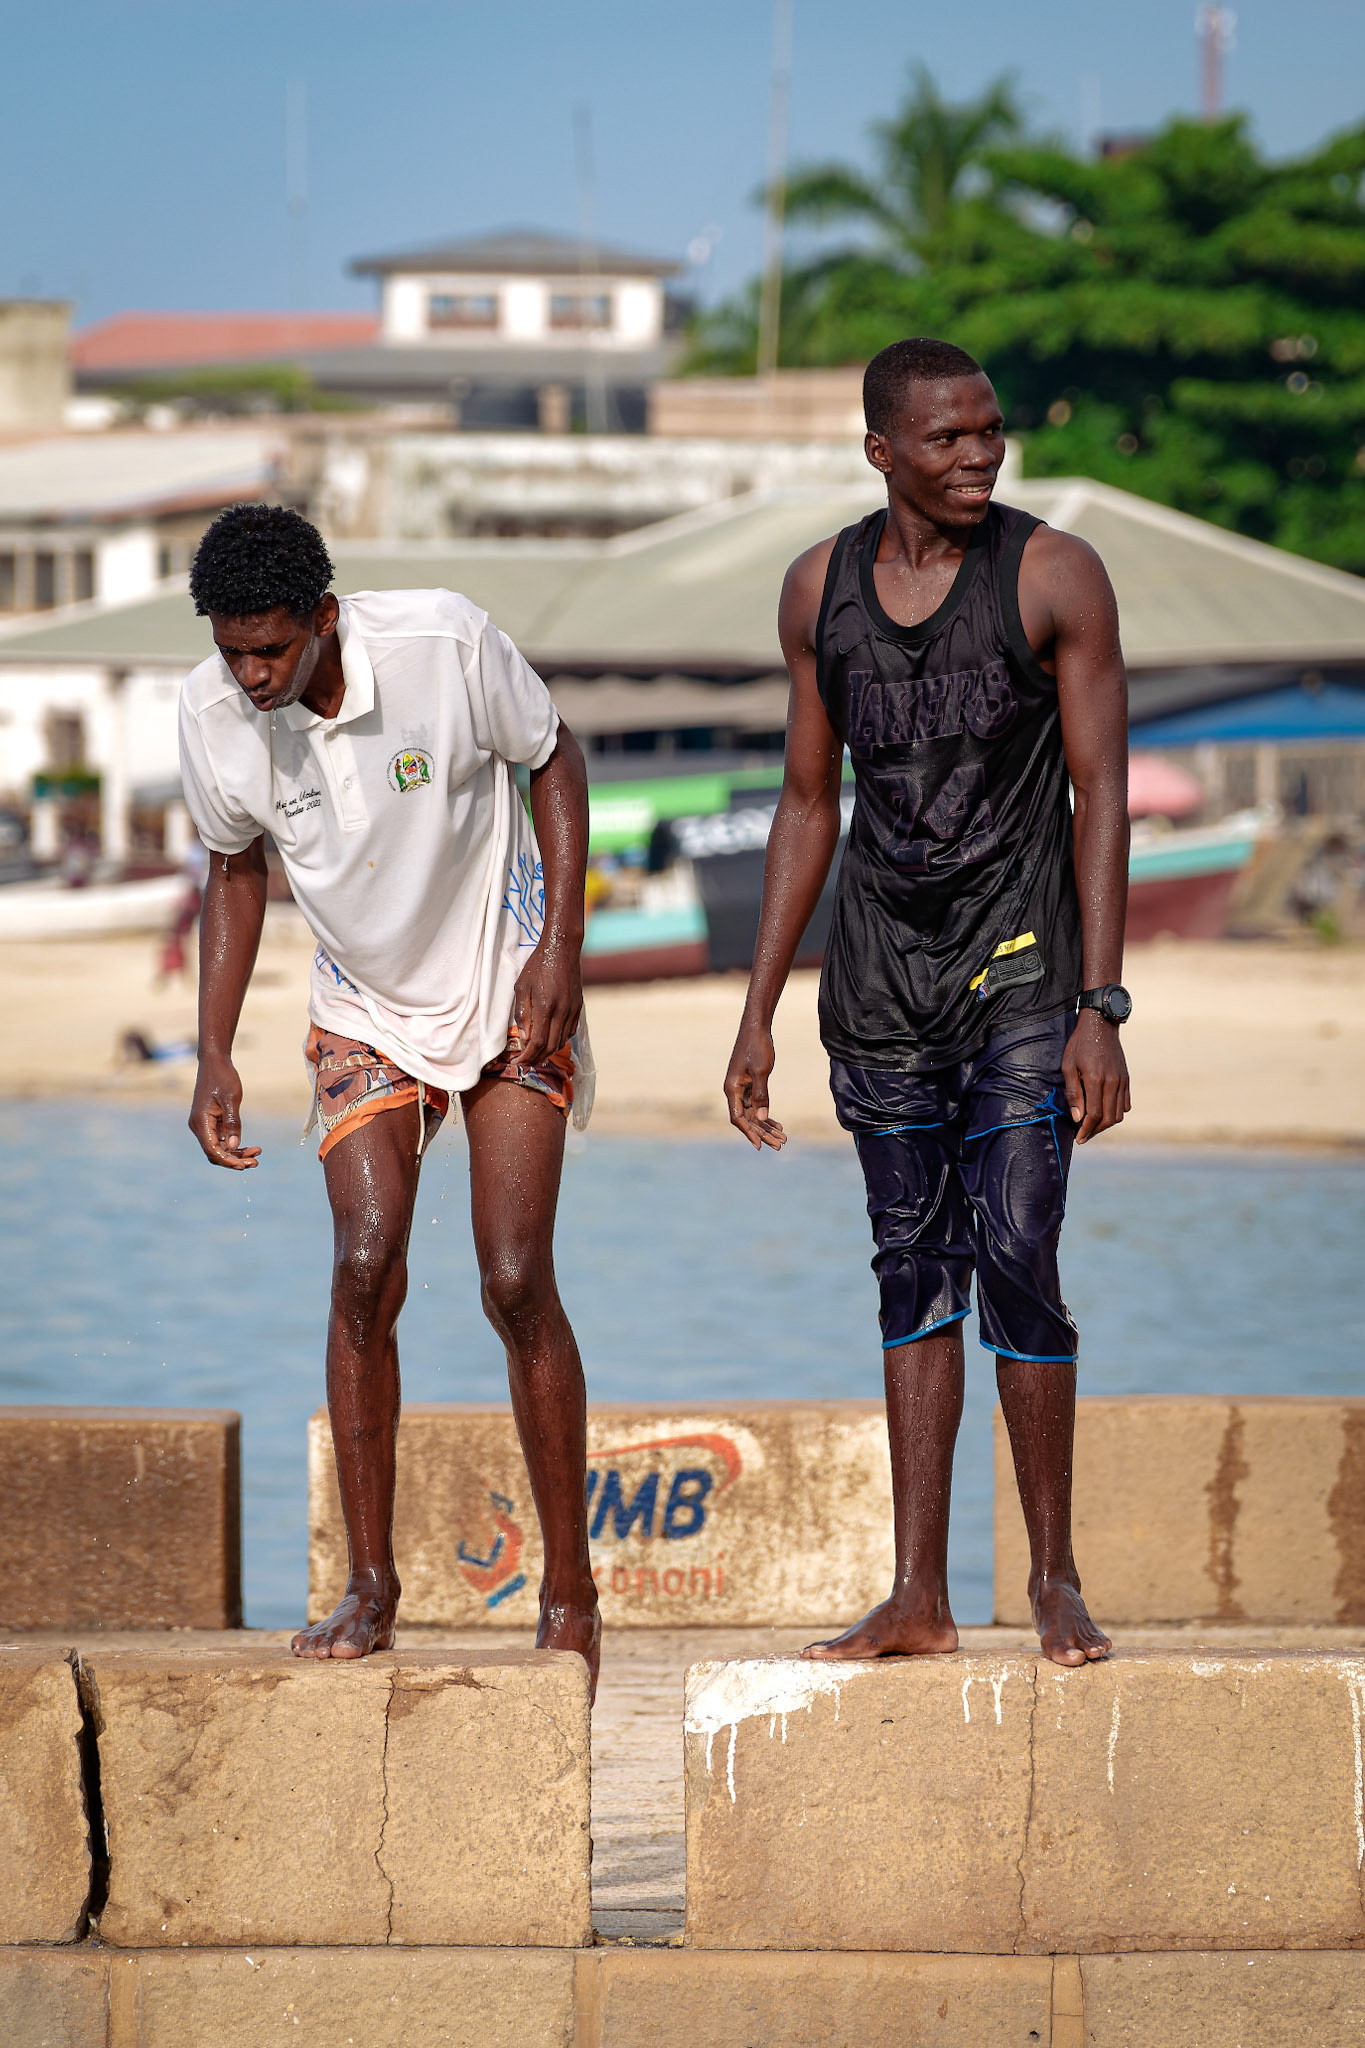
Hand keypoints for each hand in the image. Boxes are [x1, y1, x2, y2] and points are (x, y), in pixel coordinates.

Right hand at [189, 1053, 259, 1168]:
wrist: (215, 1061)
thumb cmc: (222, 1077)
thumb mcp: (231, 1099)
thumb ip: (232, 1123)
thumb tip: (234, 1145)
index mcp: (200, 1122)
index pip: (212, 1150)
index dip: (228, 1161)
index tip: (245, 1165)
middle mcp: (199, 1126)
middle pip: (215, 1153)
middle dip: (234, 1160)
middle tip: (255, 1162)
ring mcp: (204, 1125)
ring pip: (219, 1147)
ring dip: (236, 1154)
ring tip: (256, 1155)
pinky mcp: (211, 1122)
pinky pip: (221, 1139)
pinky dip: (234, 1145)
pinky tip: (250, 1147)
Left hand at [512, 933, 582, 1065]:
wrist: (562, 949)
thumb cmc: (537, 966)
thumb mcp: (521, 987)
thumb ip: (522, 1013)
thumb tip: (524, 1037)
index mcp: (545, 1006)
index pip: (537, 1042)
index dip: (527, 1056)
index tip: (518, 1062)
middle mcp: (562, 1011)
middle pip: (551, 1046)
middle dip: (537, 1059)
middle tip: (525, 1063)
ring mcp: (572, 1009)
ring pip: (562, 1041)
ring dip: (549, 1052)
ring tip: (536, 1055)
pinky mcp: (578, 1006)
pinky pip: (570, 1031)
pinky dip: (560, 1040)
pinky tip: (551, 1040)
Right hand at [724, 1019, 786, 1150]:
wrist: (757, 1027)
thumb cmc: (758, 1047)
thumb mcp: (762, 1071)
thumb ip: (761, 1096)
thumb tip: (762, 1119)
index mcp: (732, 1089)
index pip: (738, 1118)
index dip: (749, 1133)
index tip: (761, 1145)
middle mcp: (734, 1091)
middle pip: (747, 1119)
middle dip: (763, 1133)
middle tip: (780, 1145)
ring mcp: (741, 1088)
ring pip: (753, 1114)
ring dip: (767, 1126)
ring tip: (783, 1138)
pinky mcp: (749, 1084)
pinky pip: (756, 1105)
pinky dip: (766, 1114)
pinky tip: (777, 1124)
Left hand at [1062, 1010, 1130, 1143]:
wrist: (1101, 1025)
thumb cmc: (1080, 1044)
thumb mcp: (1068, 1066)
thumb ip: (1073, 1093)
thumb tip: (1077, 1118)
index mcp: (1096, 1080)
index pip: (1093, 1115)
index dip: (1086, 1130)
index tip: (1078, 1139)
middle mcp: (1113, 1083)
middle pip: (1108, 1118)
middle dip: (1095, 1131)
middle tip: (1083, 1136)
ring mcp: (1122, 1081)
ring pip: (1118, 1114)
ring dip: (1106, 1124)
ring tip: (1092, 1126)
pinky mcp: (1126, 1079)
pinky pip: (1125, 1104)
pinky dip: (1115, 1113)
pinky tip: (1103, 1112)